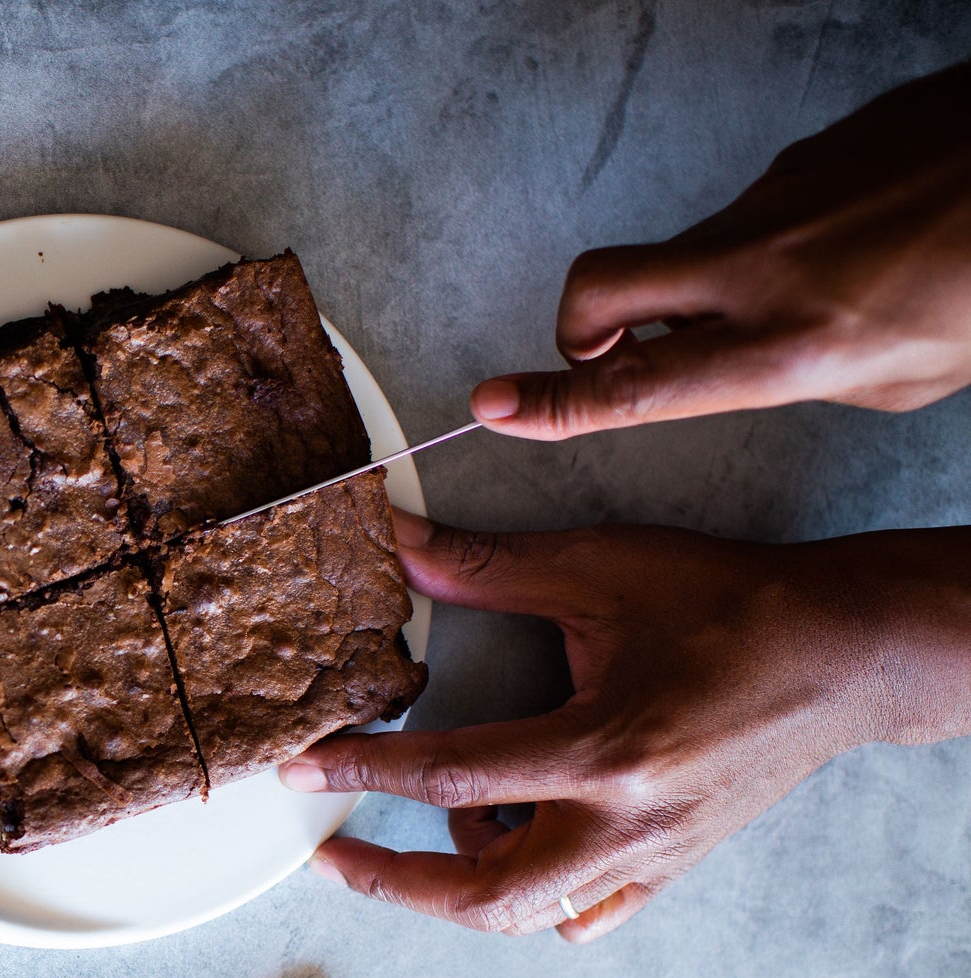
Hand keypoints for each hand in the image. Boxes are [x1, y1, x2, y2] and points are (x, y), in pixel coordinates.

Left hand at [280, 509, 970, 941]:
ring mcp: (653, 858)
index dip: (363, 772)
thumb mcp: (605, 569)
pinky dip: (535, 898)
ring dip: (464, 883)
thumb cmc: (737, 606)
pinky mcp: (673, 866)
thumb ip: (491, 569)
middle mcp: (628, 825)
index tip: (302, 771)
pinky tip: (514, 845)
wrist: (852, 651)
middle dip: (394, 883)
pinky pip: (587, 915)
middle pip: (484, 896)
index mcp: (606, 752)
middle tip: (335, 854)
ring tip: (441, 823)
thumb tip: (396, 547)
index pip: (452, 778)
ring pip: (533, 915)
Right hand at [472, 60, 970, 438]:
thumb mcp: (900, 379)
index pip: (634, 385)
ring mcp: (776, 200)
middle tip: (610, 351)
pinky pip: (757, 211)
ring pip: (691, 252)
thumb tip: (749, 361)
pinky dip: (777, 241)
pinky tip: (852, 243)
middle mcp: (762, 270)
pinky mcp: (803, 155)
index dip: (551, 403)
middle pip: (601, 288)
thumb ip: (802, 376)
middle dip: (578, 327)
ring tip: (810, 294)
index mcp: (788, 346)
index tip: (494, 406)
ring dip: (709, 286)